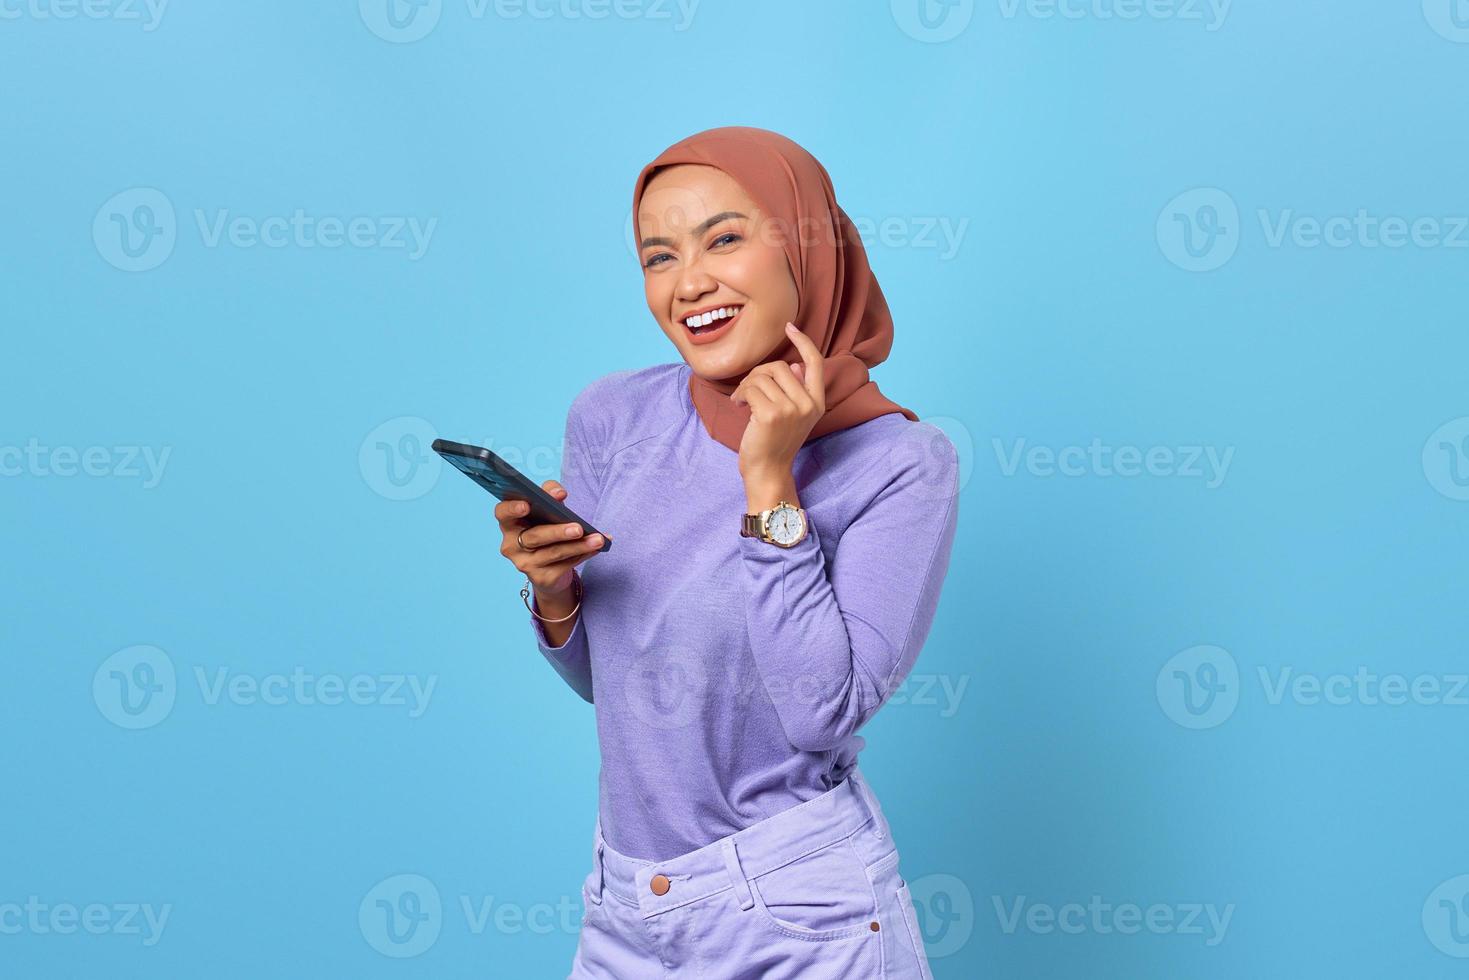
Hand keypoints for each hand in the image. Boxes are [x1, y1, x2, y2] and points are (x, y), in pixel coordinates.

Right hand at [495, 480, 609, 598]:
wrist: (549, 568)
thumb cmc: (545, 529)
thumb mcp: (546, 510)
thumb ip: (549, 494)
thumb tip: (559, 494)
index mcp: (509, 524)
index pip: (502, 513)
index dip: (512, 509)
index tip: (527, 505)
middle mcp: (512, 545)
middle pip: (534, 537)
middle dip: (558, 532)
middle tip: (578, 528)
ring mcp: (525, 564)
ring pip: (553, 553)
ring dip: (578, 545)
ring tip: (598, 539)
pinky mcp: (541, 579)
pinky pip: (564, 566)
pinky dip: (583, 555)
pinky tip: (596, 548)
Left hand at [730, 322, 824, 478]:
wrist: (767, 471)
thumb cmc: (775, 441)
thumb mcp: (792, 415)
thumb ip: (796, 390)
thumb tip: (797, 365)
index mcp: (817, 403)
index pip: (815, 363)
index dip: (803, 342)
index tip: (789, 327)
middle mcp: (808, 404)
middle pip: (781, 366)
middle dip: (758, 374)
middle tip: (747, 391)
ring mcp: (791, 409)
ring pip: (763, 376)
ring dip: (746, 385)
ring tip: (742, 401)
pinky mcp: (772, 414)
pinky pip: (751, 388)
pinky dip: (739, 394)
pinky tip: (738, 405)